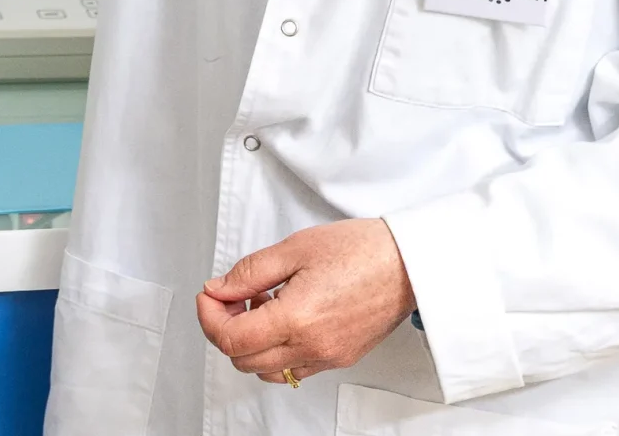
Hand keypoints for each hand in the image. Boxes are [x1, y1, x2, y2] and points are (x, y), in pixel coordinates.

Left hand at [195, 219, 417, 384]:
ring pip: (267, 370)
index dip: (208, 316)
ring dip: (252, 343)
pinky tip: (284, 318)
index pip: (230, 338)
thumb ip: (249, 273)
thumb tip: (218, 289)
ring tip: (261, 305)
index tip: (210, 295)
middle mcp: (312, 346)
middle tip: (231, 297)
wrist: (410, 263)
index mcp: (296, 318)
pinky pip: (294, 369)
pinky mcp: (341, 358)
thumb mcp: (294, 248)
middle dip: (226, 328)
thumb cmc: (363, 250)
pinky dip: (277, 351)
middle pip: (243, 359)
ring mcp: (327, 357)